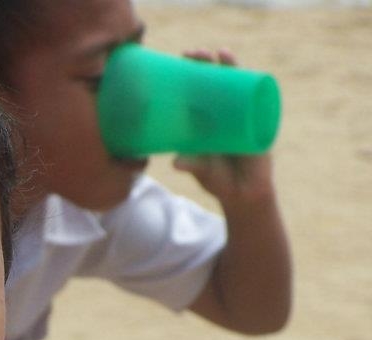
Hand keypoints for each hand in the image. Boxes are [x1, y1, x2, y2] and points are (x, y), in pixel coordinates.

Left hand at [172, 48, 275, 207]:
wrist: (244, 193)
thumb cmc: (218, 180)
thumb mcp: (203, 170)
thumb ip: (192, 163)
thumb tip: (175, 163)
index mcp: (202, 122)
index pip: (193, 93)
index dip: (188, 76)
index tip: (179, 61)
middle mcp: (220, 115)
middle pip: (212, 83)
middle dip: (205, 66)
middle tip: (194, 53)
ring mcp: (240, 115)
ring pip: (235, 85)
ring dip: (229, 67)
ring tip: (221, 53)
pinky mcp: (257, 121)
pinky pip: (256, 98)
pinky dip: (253, 84)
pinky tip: (250, 72)